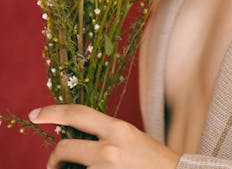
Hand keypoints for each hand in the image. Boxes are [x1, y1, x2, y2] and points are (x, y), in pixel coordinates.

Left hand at [29, 104, 180, 168]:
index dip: (53, 112)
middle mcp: (109, 147)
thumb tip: (78, 137)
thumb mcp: (131, 138)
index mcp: (117, 128)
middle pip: (64, 147)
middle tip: (54, 166)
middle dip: (54, 159)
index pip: (78, 113)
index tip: (36, 114)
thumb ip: (106, 134)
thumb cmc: (153, 160)